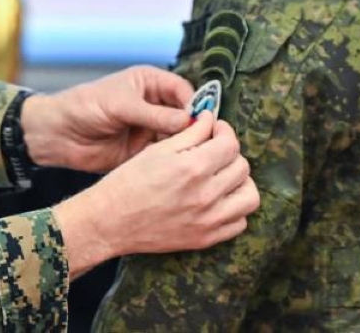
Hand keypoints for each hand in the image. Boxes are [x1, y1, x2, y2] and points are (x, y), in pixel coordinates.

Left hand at [20, 65, 194, 172]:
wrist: (58, 134)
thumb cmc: (84, 106)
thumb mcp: (120, 105)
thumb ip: (153, 113)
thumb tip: (188, 120)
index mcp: (150, 83)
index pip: (184, 91)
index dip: (194, 105)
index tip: (201, 122)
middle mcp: (155, 105)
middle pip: (187, 116)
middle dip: (194, 128)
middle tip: (201, 144)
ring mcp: (150, 129)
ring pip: (179, 138)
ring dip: (185, 147)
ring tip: (190, 158)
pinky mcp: (144, 151)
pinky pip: (165, 156)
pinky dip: (171, 161)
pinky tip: (176, 169)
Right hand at [53, 113, 259, 278]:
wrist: (110, 222)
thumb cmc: (128, 182)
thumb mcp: (157, 150)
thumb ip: (189, 133)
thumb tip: (210, 119)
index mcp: (192, 167)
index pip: (231, 144)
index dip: (225, 131)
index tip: (215, 130)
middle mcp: (205, 195)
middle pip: (242, 168)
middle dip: (230, 154)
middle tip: (214, 151)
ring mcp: (208, 220)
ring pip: (249, 197)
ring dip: (240, 182)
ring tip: (222, 176)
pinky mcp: (206, 239)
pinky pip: (240, 223)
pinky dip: (234, 209)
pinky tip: (217, 200)